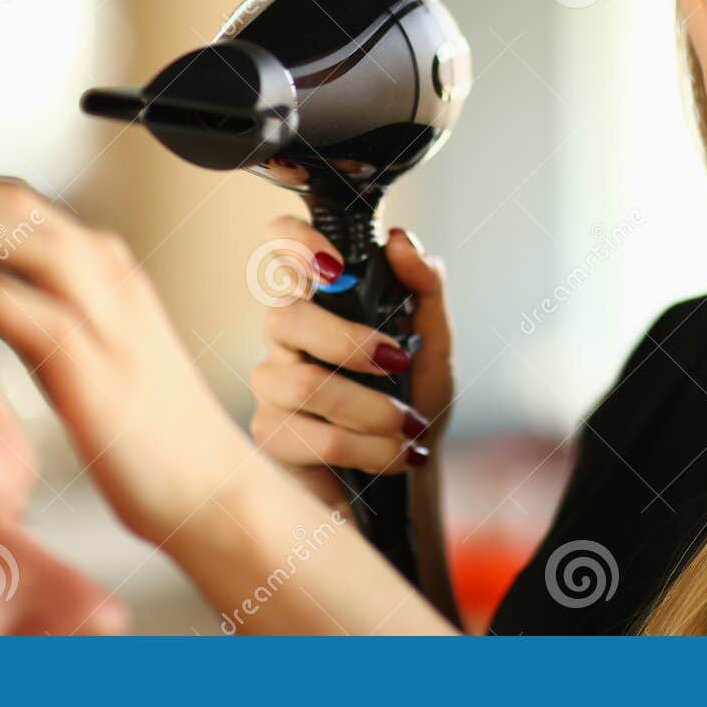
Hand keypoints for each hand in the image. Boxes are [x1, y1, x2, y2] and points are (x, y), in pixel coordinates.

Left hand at [0, 172, 246, 543]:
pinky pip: (36, 316)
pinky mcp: (101, 372)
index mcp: (109, 270)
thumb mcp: (87, 353)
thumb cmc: (145, 433)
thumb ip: (36, 313)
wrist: (211, 489)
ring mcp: (112, 321)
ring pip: (30, 243)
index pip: (19, 204)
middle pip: (19, 207)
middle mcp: (113, 279)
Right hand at [248, 215, 453, 508]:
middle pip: (287, 317)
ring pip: (305, 385)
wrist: (413, 465)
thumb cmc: (414, 391)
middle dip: (351, 343)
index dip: (294, 241)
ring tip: (410, 426)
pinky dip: (371, 449)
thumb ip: (424, 287)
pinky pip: (318, 438)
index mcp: (320, 296)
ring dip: (373, 410)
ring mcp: (272, 383)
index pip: (281, 244)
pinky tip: (397, 455)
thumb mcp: (434, 338)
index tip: (334, 265)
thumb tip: (402, 242)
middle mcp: (285, 334)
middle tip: (399, 362)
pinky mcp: (272, 435)